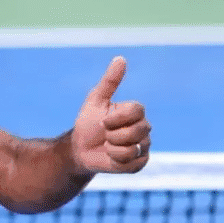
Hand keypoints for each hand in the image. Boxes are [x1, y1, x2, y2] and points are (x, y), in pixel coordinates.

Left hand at [71, 56, 150, 173]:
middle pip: (136, 131)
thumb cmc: (87, 123)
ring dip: (112, 149)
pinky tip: (111, 158)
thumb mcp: (95, 101)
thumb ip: (110, 82)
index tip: (103, 120)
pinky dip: (116, 162)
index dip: (115, 118)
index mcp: (135, 111)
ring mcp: (144, 146)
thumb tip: (120, 58)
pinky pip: (132, 164)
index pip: (136, 111)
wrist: (79, 149)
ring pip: (133, 149)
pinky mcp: (140, 163)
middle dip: (112, 135)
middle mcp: (144, 128)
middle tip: (105, 135)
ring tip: (107, 146)